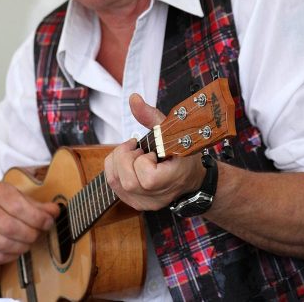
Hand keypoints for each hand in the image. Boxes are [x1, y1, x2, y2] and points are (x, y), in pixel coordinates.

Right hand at [0, 181, 59, 264]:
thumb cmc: (1, 205)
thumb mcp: (19, 198)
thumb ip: (38, 205)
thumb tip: (55, 211)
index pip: (18, 207)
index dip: (37, 218)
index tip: (48, 222)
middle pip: (11, 227)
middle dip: (30, 234)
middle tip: (39, 234)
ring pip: (3, 244)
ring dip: (22, 246)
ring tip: (29, 242)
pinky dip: (11, 256)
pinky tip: (17, 250)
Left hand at [104, 93, 204, 210]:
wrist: (190, 176)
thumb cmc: (184, 152)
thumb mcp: (172, 131)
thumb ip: (151, 116)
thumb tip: (133, 99)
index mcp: (172, 180)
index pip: (148, 179)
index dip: (144, 161)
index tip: (151, 152)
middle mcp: (158, 197)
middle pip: (126, 181)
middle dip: (126, 157)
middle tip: (138, 148)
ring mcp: (145, 203)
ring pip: (115, 182)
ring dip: (118, 161)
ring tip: (134, 154)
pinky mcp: (134, 203)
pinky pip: (113, 184)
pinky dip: (114, 167)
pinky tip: (128, 161)